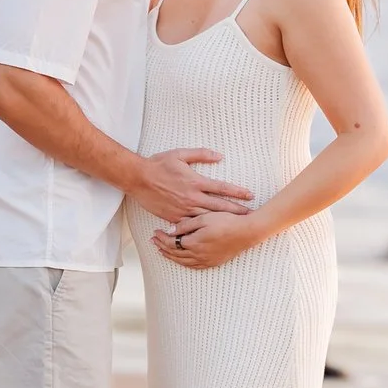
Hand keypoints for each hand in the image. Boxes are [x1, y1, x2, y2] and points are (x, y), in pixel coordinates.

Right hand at [130, 148, 253, 222]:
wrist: (138, 178)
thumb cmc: (158, 164)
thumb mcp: (180, 154)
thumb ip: (201, 154)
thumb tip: (219, 156)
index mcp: (195, 182)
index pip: (222, 188)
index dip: (238, 192)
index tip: (250, 195)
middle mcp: (191, 198)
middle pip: (219, 206)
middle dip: (236, 211)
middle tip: (250, 215)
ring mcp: (183, 209)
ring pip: (207, 218)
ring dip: (222, 221)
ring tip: (236, 225)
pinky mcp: (173, 217)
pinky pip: (190, 226)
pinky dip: (201, 229)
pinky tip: (211, 234)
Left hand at [153, 211, 261, 268]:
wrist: (246, 232)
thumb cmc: (226, 221)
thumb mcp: (204, 218)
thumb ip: (186, 225)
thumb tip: (170, 230)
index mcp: (194, 242)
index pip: (171, 242)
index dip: (161, 238)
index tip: (155, 232)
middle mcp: (198, 254)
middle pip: (174, 253)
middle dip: (162, 247)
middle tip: (153, 242)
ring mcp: (206, 260)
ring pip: (182, 262)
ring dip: (170, 257)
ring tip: (162, 252)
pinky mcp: (213, 262)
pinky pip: (194, 266)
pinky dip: (183, 263)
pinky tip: (180, 260)